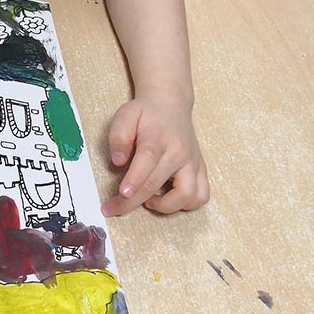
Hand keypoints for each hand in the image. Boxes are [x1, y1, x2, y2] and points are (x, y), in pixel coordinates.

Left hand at [102, 89, 208, 215]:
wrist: (171, 104)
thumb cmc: (145, 113)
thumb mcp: (126, 114)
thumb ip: (119, 135)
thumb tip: (117, 161)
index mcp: (158, 138)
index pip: (148, 161)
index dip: (135, 180)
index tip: (122, 194)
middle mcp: (179, 152)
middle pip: (158, 183)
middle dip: (132, 202)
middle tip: (113, 208)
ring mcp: (193, 163)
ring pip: (188, 195)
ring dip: (166, 206)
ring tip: (149, 201)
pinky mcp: (201, 170)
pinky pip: (201, 196)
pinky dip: (186, 204)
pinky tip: (168, 198)